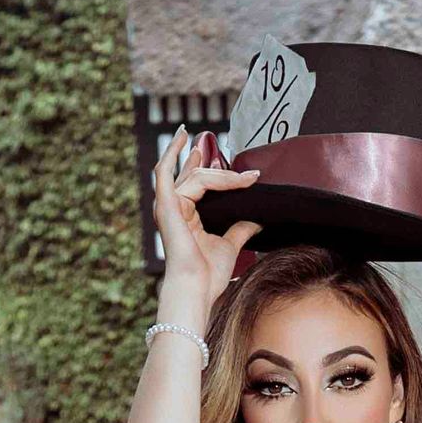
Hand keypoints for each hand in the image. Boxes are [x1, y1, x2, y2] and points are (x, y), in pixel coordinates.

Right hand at [153, 126, 262, 307]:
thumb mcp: (230, 245)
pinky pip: (164, 170)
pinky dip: (172, 151)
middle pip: (197, 178)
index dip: (222, 176)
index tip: (248, 176)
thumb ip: (240, 229)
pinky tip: (183, 135)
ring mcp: (168, 205)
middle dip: (217, 169)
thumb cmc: (208, 274)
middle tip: (240, 167)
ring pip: (193, 176)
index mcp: (186, 217)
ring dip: (213, 169)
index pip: (201, 187)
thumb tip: (257, 218)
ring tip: (231, 166)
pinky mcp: (165, 204)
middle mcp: (174, 209)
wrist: (198, 287)